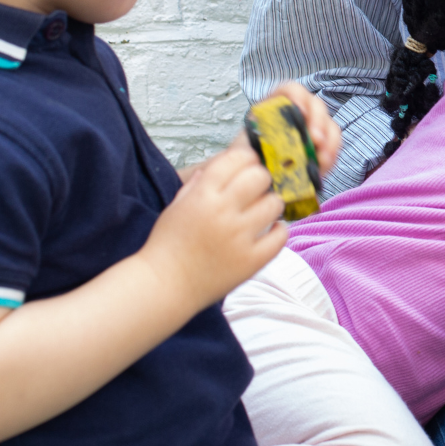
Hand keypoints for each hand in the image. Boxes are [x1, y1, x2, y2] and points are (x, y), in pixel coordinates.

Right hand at [144, 146, 285, 308]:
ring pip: (274, 204)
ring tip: (262, 212)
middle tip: (256, 191)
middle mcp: (223, 212)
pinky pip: (280, 236)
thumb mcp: (176, 206)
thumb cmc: (167, 245)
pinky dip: (278, 231)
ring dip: (271, 205)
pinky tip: (269, 232)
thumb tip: (217, 167)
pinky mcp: (251, 260)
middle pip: (260, 177)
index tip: (247, 167)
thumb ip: (197, 184)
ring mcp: (239, 237)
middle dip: (261, 180)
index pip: (237, 159)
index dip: (246, 159)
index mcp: (203, 195)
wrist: (164, 286)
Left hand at [178, 82, 343, 183]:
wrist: (250, 181)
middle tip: (315, 140)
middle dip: (317, 121)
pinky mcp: (320, 146)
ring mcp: (310, 129)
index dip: (297, 96)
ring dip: (328, 139)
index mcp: (274, 109)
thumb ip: (253, 146)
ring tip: (321, 158)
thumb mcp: (243, 152)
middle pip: (314, 105)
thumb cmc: (245, 164)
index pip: (289, 91)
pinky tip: (323, 163)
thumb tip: (263, 150)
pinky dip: (331, 152)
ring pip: (327, 123)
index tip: (299, 112)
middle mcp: (296, 115)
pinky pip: (333, 143)